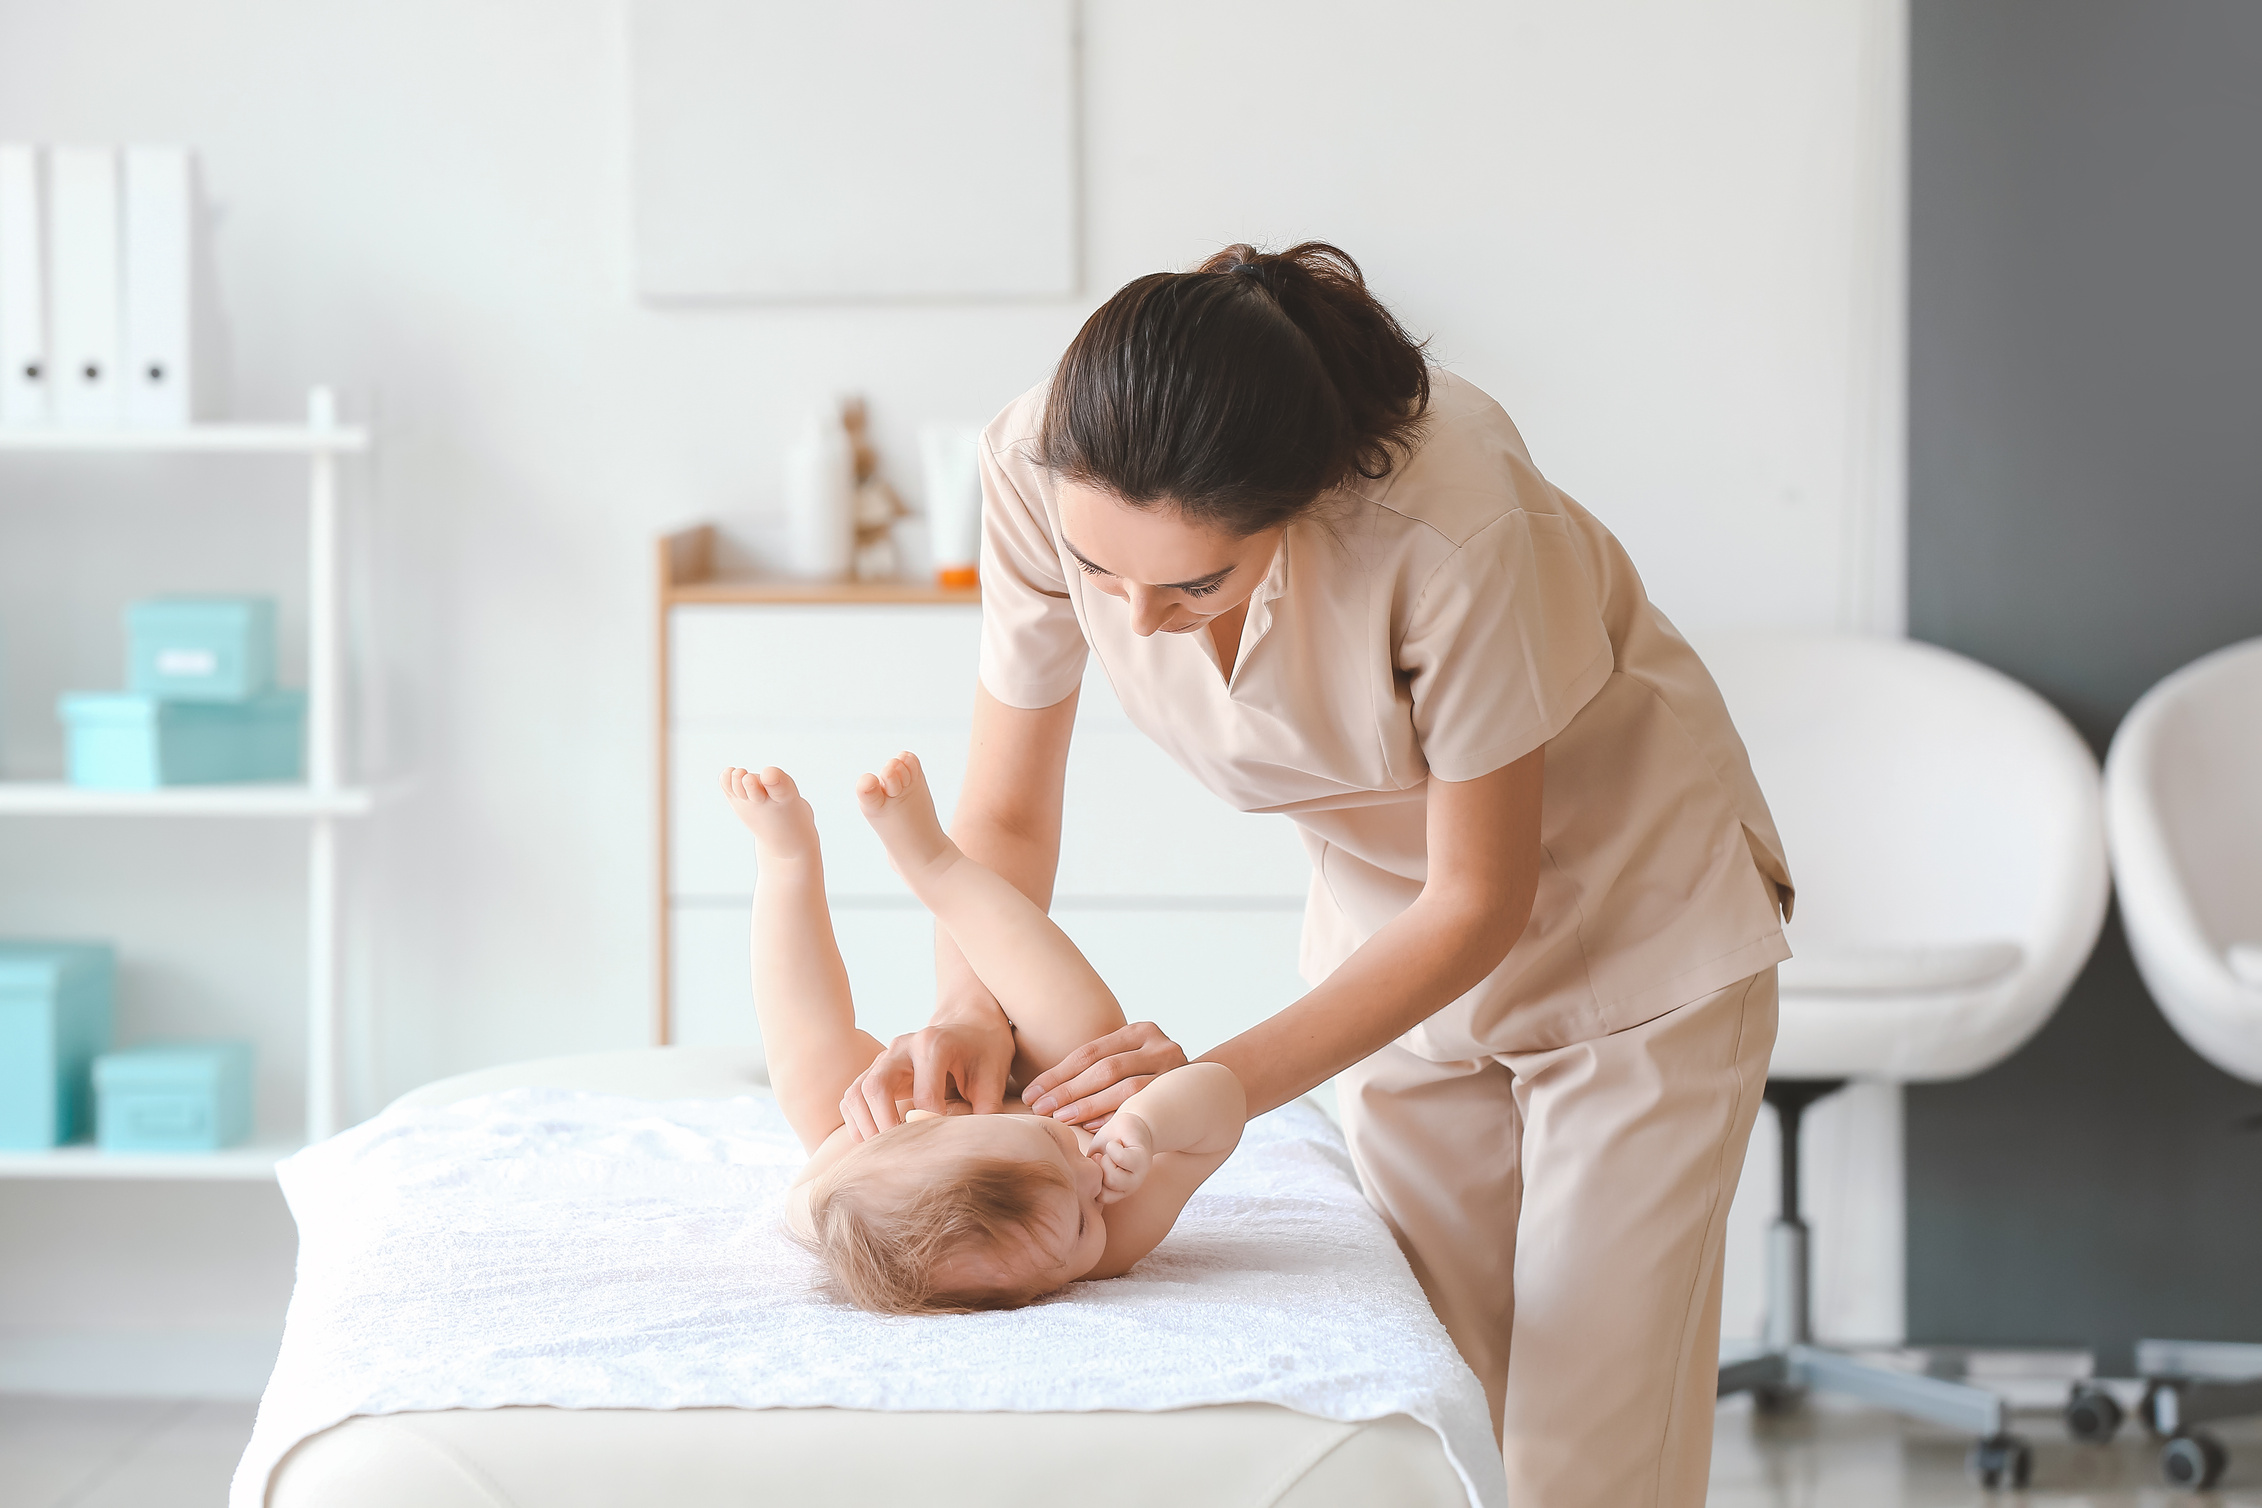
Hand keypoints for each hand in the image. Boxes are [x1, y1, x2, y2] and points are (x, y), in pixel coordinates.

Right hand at [839, 1014, 1014, 1140]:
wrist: (969, 1025)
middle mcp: (903, 1046)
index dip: (930, 1126)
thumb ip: (986, 1110)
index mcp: (934, 1044)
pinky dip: (858, 1122)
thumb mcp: (994, 1077)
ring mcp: (885, 1056)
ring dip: (867, 1126)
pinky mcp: (875, 1069)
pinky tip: (876, 1140)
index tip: (940, 1147)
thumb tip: (976, 1147)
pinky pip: (852, 1097)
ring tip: (886, 1150)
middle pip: (876, 1086)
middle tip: (902, 1153)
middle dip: (885, 1126)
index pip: (924, 1094)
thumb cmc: (984, 1052)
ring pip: (857, 1092)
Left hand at [1024, 1021, 1187, 1126]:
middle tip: (1040, 1108)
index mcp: (1139, 1031)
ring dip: (1089, 1105)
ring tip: (1062, 1117)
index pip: (1089, 1053)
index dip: (1057, 1074)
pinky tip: (1091, 1127)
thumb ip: (1096, 1068)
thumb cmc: (1147, 1080)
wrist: (1201, 1096)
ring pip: (1125, 1089)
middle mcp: (1159, 1045)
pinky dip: (1114, 1117)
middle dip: (1068, 1090)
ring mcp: (1174, 1069)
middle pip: (1105, 1069)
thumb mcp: (1126, 1062)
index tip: (1031, 1093)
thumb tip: (1040, 1089)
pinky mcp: (1179, 1093)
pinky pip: (1141, 1107)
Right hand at [1089, 1111, 1153, 1202]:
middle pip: (1105, 1190)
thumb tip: (1077, 1181)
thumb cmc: (1110, 1141)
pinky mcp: (1142, 1159)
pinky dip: (1113, 1147)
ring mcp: (1138, 1175)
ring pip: (1113, 1179)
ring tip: (1111, 1150)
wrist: (1130, 1123)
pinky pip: (1121, 1158)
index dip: (1092, 1182)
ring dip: (1106, 1159)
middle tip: (1102, 1155)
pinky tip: (1118, 1143)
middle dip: (1098, 1169)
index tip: (1094, 1164)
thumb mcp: (1093, 1157)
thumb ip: (1087, 1171)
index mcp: (1117, 1190)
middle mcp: (1130, 1187)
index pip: (1100, 1199)